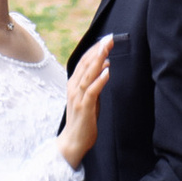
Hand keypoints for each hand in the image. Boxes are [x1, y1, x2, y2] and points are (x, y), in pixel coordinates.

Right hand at [60, 33, 111, 170]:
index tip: (106, 39)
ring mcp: (78, 97)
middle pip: (86, 64)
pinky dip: (99, 80)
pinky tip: (107, 71)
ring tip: (107, 48)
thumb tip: (105, 68)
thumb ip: (95, 84)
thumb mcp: (89, 98)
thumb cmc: (82, 121)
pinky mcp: (84, 107)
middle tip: (109, 38)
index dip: (95, 49)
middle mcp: (74, 87)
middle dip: (98, 50)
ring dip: (98, 60)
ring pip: (88, 74)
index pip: (84, 61)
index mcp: (74, 83)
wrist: (72, 142)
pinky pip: (92, 90)